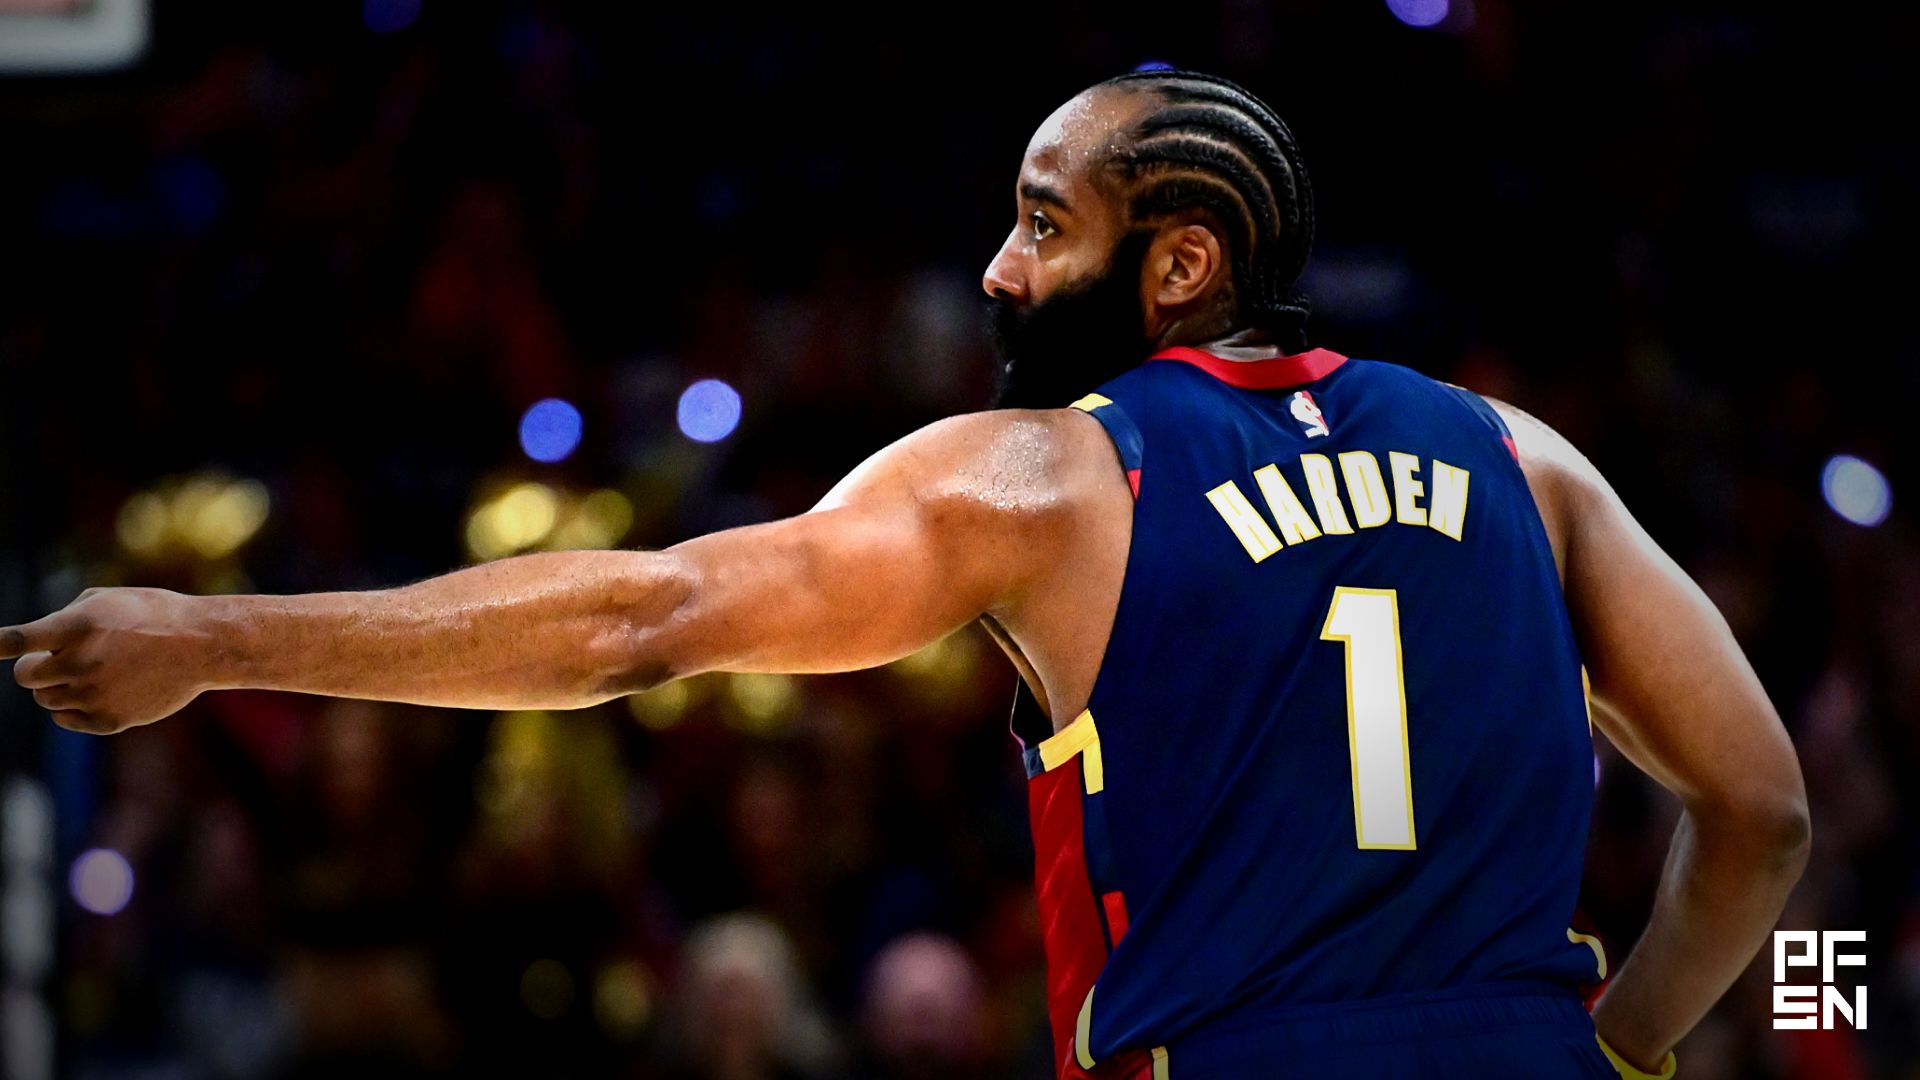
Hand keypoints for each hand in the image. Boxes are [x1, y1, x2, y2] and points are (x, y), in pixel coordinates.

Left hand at [1, 587, 218, 733]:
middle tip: (57, 660)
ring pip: (46, 699)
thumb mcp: (107, 600)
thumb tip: (37, 646)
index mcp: (78, 626)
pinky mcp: (109, 720)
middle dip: (36, 668)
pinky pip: (66, 719)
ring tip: (91, 672)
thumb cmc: (154, 615)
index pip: (18, 641)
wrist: (203, 645)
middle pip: (26, 677)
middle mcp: (82, 662)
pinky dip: (73, 708)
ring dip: (58, 686)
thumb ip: (65, 620)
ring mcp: (96, 694)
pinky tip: (98, 691)